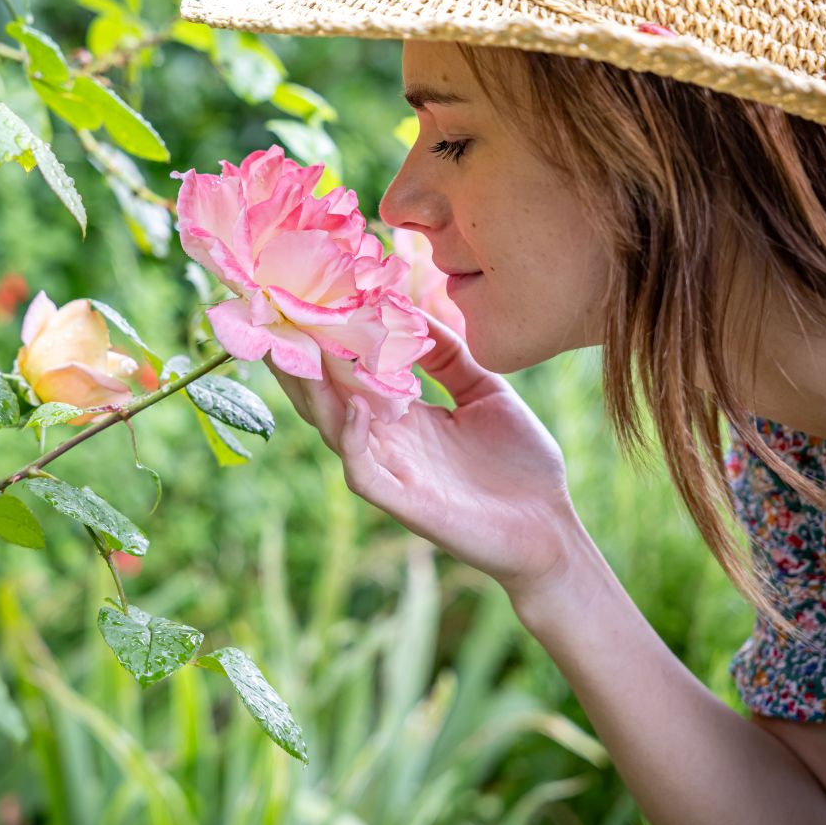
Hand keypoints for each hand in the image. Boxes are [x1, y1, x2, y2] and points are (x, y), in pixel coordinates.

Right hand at [262, 313, 584, 605]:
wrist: (553, 529)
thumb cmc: (522, 465)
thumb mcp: (486, 392)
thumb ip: (450, 356)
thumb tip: (414, 312)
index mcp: (404, 416)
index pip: (351, 373)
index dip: (328, 339)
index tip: (308, 295)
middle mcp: (389, 441)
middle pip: (326, 398)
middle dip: (298, 362)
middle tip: (272, 318)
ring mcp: (393, 472)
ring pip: (333, 430)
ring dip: (311, 394)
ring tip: (294, 353)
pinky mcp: (405, 503)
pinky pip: (362, 471)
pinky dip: (352, 439)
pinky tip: (354, 407)